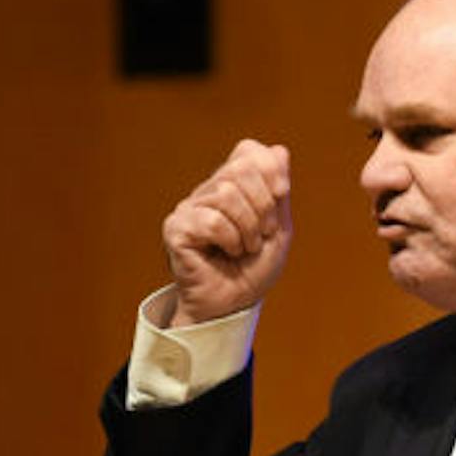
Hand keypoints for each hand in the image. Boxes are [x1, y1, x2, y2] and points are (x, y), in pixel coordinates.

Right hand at [162, 139, 293, 326]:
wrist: (233, 306)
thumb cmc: (253, 271)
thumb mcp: (278, 228)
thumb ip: (279, 190)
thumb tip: (279, 150)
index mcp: (231, 185)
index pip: (249, 151)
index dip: (271, 172)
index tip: (279, 199)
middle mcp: (207, 191)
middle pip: (241, 169)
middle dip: (263, 206)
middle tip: (260, 236)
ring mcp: (189, 208)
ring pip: (226, 194)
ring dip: (247, 229)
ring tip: (244, 249)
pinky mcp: (176, 228)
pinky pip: (212, 221)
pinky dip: (229, 240)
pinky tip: (226, 254)